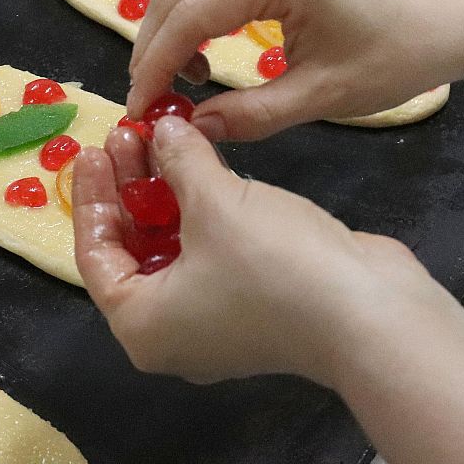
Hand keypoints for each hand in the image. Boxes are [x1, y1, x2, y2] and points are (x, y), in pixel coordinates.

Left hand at [70, 115, 453, 385]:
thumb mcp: (214, 203)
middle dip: (131, 189)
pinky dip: (205, 213)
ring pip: (176, 249)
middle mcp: (172, 332)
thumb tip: (162, 130)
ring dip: (169, 195)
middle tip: (132, 133)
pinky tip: (206, 165)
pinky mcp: (256, 304)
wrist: (371, 314)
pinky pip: (213, 254)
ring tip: (166, 137)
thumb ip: (178, 161)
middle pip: (133, 251)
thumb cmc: (274, 265)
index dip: (92, 197)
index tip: (94, 148)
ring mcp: (218, 323)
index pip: (95, 257)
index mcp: (143, 325)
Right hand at [127, 0, 454, 140]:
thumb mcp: (321, 97)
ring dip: (172, 23)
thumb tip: (192, 131)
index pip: (190, 15)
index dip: (155, 64)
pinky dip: (195, 5)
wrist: (440, 26)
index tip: (141, 108)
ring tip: (190, 76)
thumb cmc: (394, 58)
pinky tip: (212, 43)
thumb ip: (251, 116)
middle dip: (154, 45)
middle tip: (156, 100)